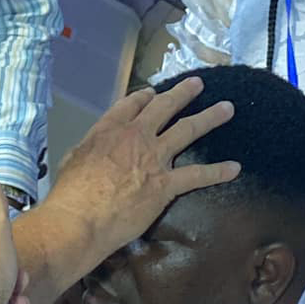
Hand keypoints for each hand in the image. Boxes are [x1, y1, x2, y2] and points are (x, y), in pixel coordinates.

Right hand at [45, 77, 242, 264]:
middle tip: (198, 85)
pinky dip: (218, 171)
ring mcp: (154, 158)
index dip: (144, 96)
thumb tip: (94, 150)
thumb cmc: (70, 193)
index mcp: (109, 129)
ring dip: (210, 118)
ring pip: (187, 130)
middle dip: (183, 94)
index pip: (132, 104)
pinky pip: (197, 175)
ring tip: (227, 108)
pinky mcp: (166, 183)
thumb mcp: (73, 158)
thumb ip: (90, 148)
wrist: (82, 218)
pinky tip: (234, 168)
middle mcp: (136, 136)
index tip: (153, 93)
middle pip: (164, 107)